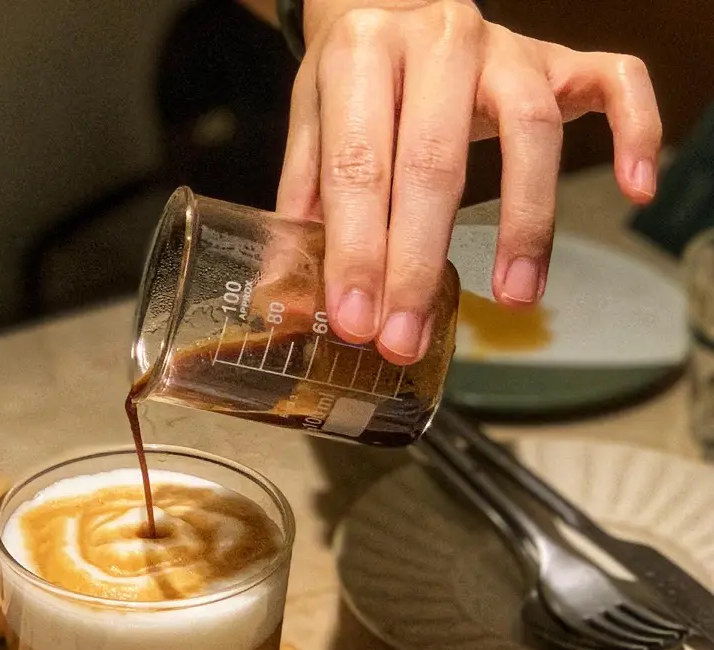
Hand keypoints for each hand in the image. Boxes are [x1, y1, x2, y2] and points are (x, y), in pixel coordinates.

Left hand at [277, 0, 662, 362]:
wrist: (396, 2)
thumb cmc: (352, 84)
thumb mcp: (311, 132)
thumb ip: (302, 213)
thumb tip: (288, 301)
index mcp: (360, 55)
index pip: (358, 168)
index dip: (356, 252)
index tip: (355, 322)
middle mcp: (436, 40)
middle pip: (435, 161)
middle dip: (417, 263)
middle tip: (406, 339)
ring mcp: (505, 46)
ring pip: (529, 130)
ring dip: (525, 223)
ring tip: (513, 297)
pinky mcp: (557, 56)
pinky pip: (615, 81)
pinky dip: (636, 130)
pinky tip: (635, 187)